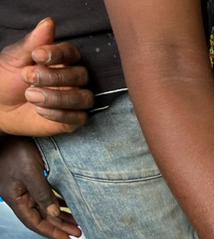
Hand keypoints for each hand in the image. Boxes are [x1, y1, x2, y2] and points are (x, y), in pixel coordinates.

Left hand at [0, 18, 93, 135]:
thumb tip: (48, 23)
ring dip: (57, 98)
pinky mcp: (74, 119)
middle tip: (28, 77)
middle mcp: (72, 79)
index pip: (72, 53)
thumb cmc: (7, 79)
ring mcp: (75, 99)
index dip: (58, 54)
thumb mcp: (15, 58)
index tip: (37, 56)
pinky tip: (40, 110)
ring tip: (31, 96)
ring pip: (83, 97)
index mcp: (60, 60)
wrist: (0, 106)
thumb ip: (33, 43)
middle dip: (55, 77)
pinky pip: (78, 117)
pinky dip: (59, 114)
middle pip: (80, 75)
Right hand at [0, 135, 79, 238]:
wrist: (8, 131)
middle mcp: (20, 195)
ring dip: (61, 215)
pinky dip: (58, 202)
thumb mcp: (30, 173)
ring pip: (45, 207)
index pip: (35, 223)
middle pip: (42, 217)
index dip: (51, 233)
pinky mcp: (30, 177)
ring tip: (78, 222)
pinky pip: (46, 195)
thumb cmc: (15, 150)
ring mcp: (24, 187)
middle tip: (80, 232)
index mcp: (17, 198)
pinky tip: (70, 205)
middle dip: (60, 226)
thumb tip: (54, 215)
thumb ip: (42, 194)